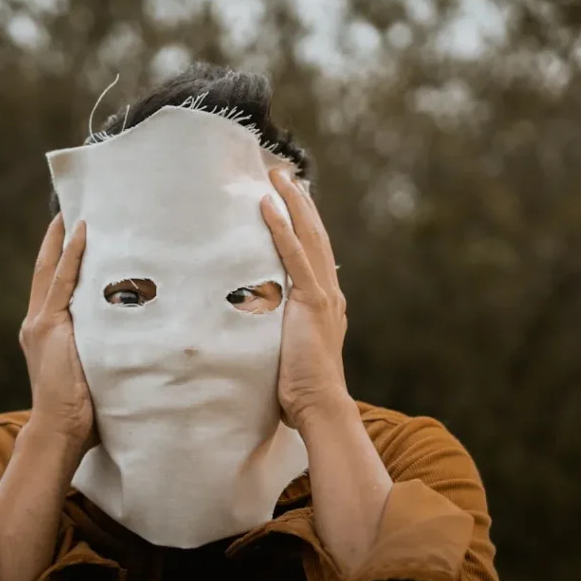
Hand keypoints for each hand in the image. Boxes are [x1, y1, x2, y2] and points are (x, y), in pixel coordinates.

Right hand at [18, 214, 94, 450]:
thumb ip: (103, 348)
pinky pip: (62, 280)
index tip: (70, 231)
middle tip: (68, 208)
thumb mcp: (93, 369)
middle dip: (56, 238)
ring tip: (76, 210)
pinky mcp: (49, 326)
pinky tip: (82, 232)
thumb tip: (138, 337)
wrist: (60, 430)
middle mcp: (37, 322)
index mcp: (45, 332)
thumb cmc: (82, 412)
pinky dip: (72, 254)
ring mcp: (41, 322)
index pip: (51, 285)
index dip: (59, 257)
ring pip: (51, 268)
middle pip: (45, 268)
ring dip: (63, 237)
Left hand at [261, 170, 354, 431]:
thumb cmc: (300, 390)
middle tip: (283, 174)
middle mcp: (329, 293)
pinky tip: (268, 205)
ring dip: (292, 202)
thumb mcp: (289, 351)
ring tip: (277, 175)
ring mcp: (322, 295)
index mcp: (325, 303)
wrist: (319, 406)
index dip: (305, 223)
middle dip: (300, 202)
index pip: (315, 253)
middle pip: (316, 235)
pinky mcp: (311, 302)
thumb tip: (251, 326)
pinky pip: (294, 256)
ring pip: (309, 236)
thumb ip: (278, 332)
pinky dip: (282, 228)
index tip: (292, 199)